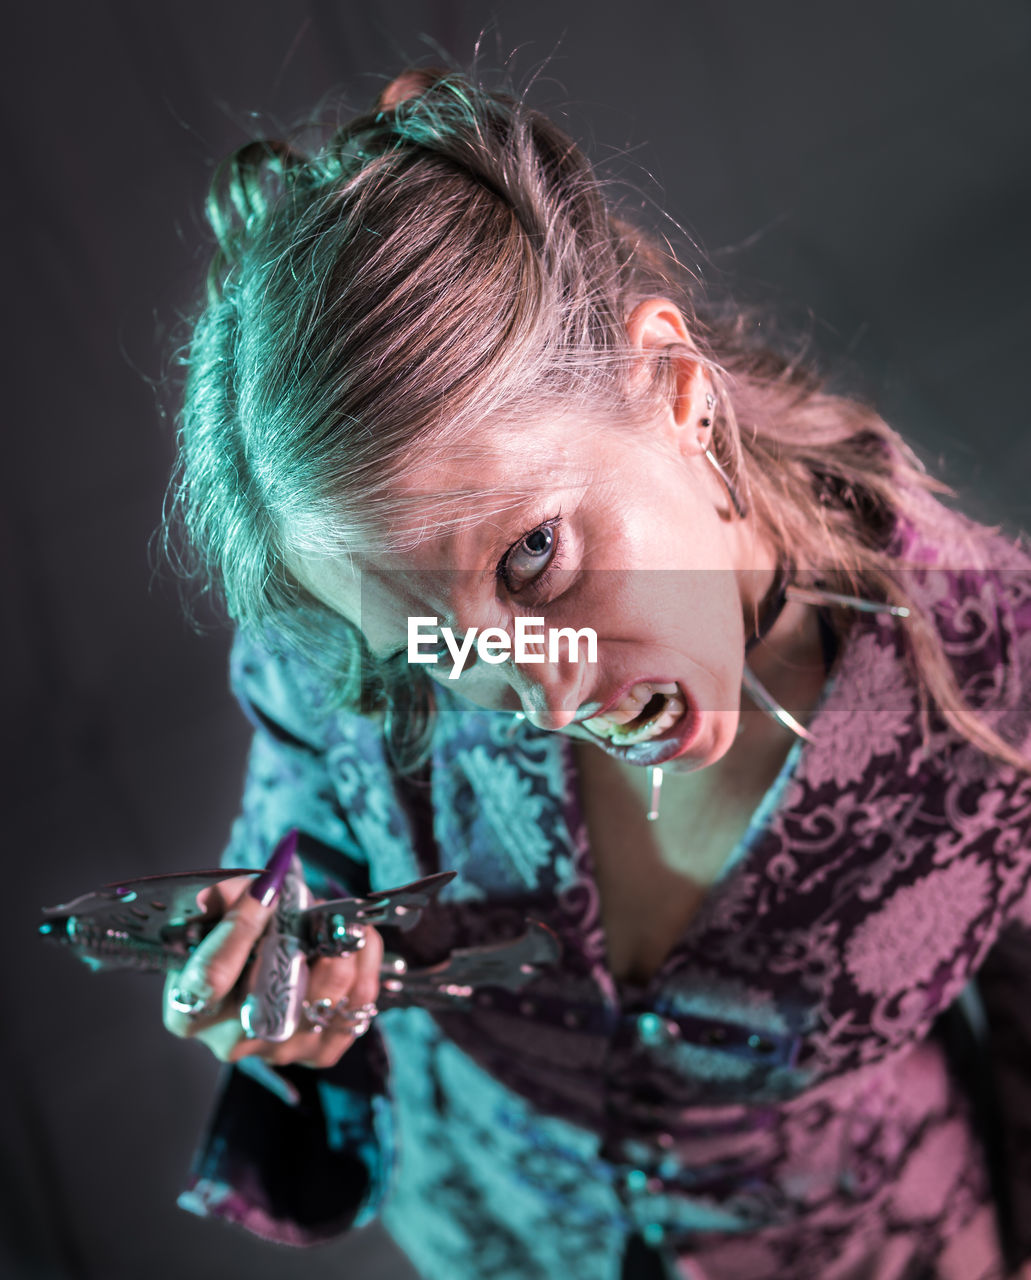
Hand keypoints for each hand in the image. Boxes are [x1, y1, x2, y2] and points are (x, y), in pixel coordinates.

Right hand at [162, 870, 382, 1069]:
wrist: (264, 968)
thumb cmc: (236, 935)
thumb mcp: (219, 911)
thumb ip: (228, 896)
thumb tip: (258, 889)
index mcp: (188, 1009)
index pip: (212, 974)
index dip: (241, 928)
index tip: (267, 893)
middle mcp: (230, 1039)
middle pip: (277, 987)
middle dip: (307, 937)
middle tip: (323, 909)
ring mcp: (276, 1050)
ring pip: (327, 992)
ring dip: (345, 945)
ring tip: (342, 920)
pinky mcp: (318, 1052)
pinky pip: (357, 1004)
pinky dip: (365, 965)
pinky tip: (358, 945)